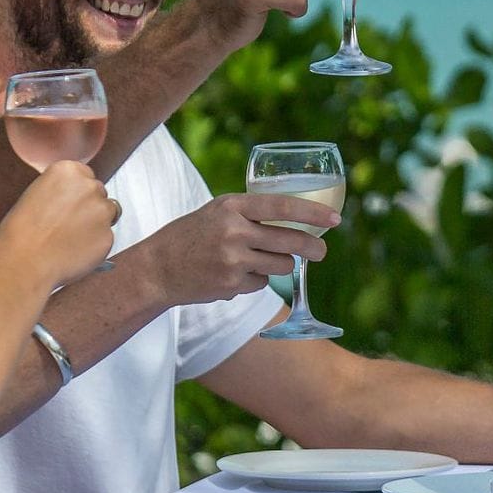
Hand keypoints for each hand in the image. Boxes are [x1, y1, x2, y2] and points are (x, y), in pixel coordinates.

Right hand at [0, 161, 119, 284]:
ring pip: (108, 212)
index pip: (84, 175)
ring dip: (96, 222)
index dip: (76, 191)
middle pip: (98, 192)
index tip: (70, 201)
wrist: (26, 261)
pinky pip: (106, 237)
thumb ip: (59, 189)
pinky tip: (75, 250)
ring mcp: (102, 211)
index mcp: (68, 171)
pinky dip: (95, 243)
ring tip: (73, 237)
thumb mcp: (35, 194)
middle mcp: (90, 186)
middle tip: (70, 222)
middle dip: (88, 205)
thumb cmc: (21, 231)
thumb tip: (69, 197)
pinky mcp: (108, 235)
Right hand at [131, 192, 335, 303]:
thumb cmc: (192, 235)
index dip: (313, 213)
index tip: (335, 219)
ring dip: (279, 265)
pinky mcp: (231, 285)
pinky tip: (231, 274)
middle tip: (321, 252)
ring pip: (281, 266)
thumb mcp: (219, 212)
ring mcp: (233, 260)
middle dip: (312, 248)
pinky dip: (254, 280)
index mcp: (232, 206)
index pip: (282, 207)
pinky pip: (261, 284)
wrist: (157, 268)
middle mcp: (234, 231)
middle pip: (290, 241)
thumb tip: (296, 218)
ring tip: (256, 260)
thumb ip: (251, 212)